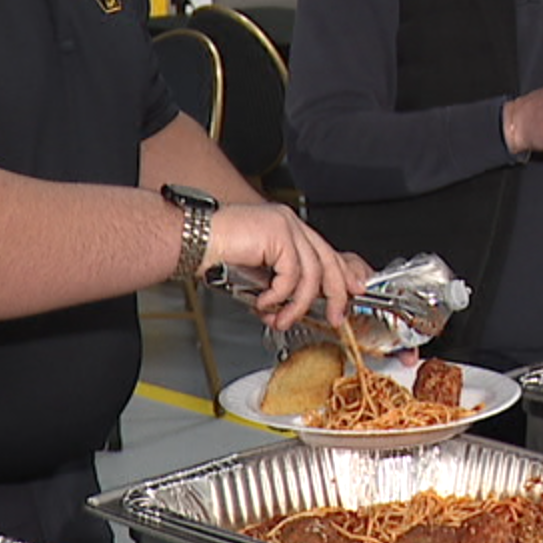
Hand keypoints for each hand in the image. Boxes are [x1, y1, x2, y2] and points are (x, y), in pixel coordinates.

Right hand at [203, 204, 368, 330]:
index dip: (342, 276)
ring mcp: (286, 226)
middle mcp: (290, 223)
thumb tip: (294, 307)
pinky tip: (263, 301)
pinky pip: (291, 275)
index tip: (350, 296)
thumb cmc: (215, 253)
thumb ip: (280, 284)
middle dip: (335, 295)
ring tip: (281, 318)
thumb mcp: (258, 273)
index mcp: (287, 228)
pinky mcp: (277, 233)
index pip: (325, 253)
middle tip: (334, 317)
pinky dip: (279, 295)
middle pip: (328, 261)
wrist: (192, 240)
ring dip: (297, 304)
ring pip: (311, 274)